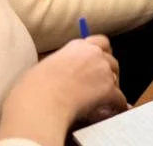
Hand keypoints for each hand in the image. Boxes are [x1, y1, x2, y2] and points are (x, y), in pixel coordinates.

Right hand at [1, 35, 126, 134]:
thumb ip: (62, 63)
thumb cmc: (33, 88)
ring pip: (114, 78)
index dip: (101, 53)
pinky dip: (116, 104)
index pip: (100, 42)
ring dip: (110, 88)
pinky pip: (119, 97)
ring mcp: (102, 70)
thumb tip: (63, 73)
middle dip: (108, 71)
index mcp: (77, 46)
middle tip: (101, 83)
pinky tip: (113, 110)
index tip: (99, 61)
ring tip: (101, 99)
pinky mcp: (109, 88)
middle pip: (111, 59)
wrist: (40, 103)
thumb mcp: (44, 66)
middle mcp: (93, 54)